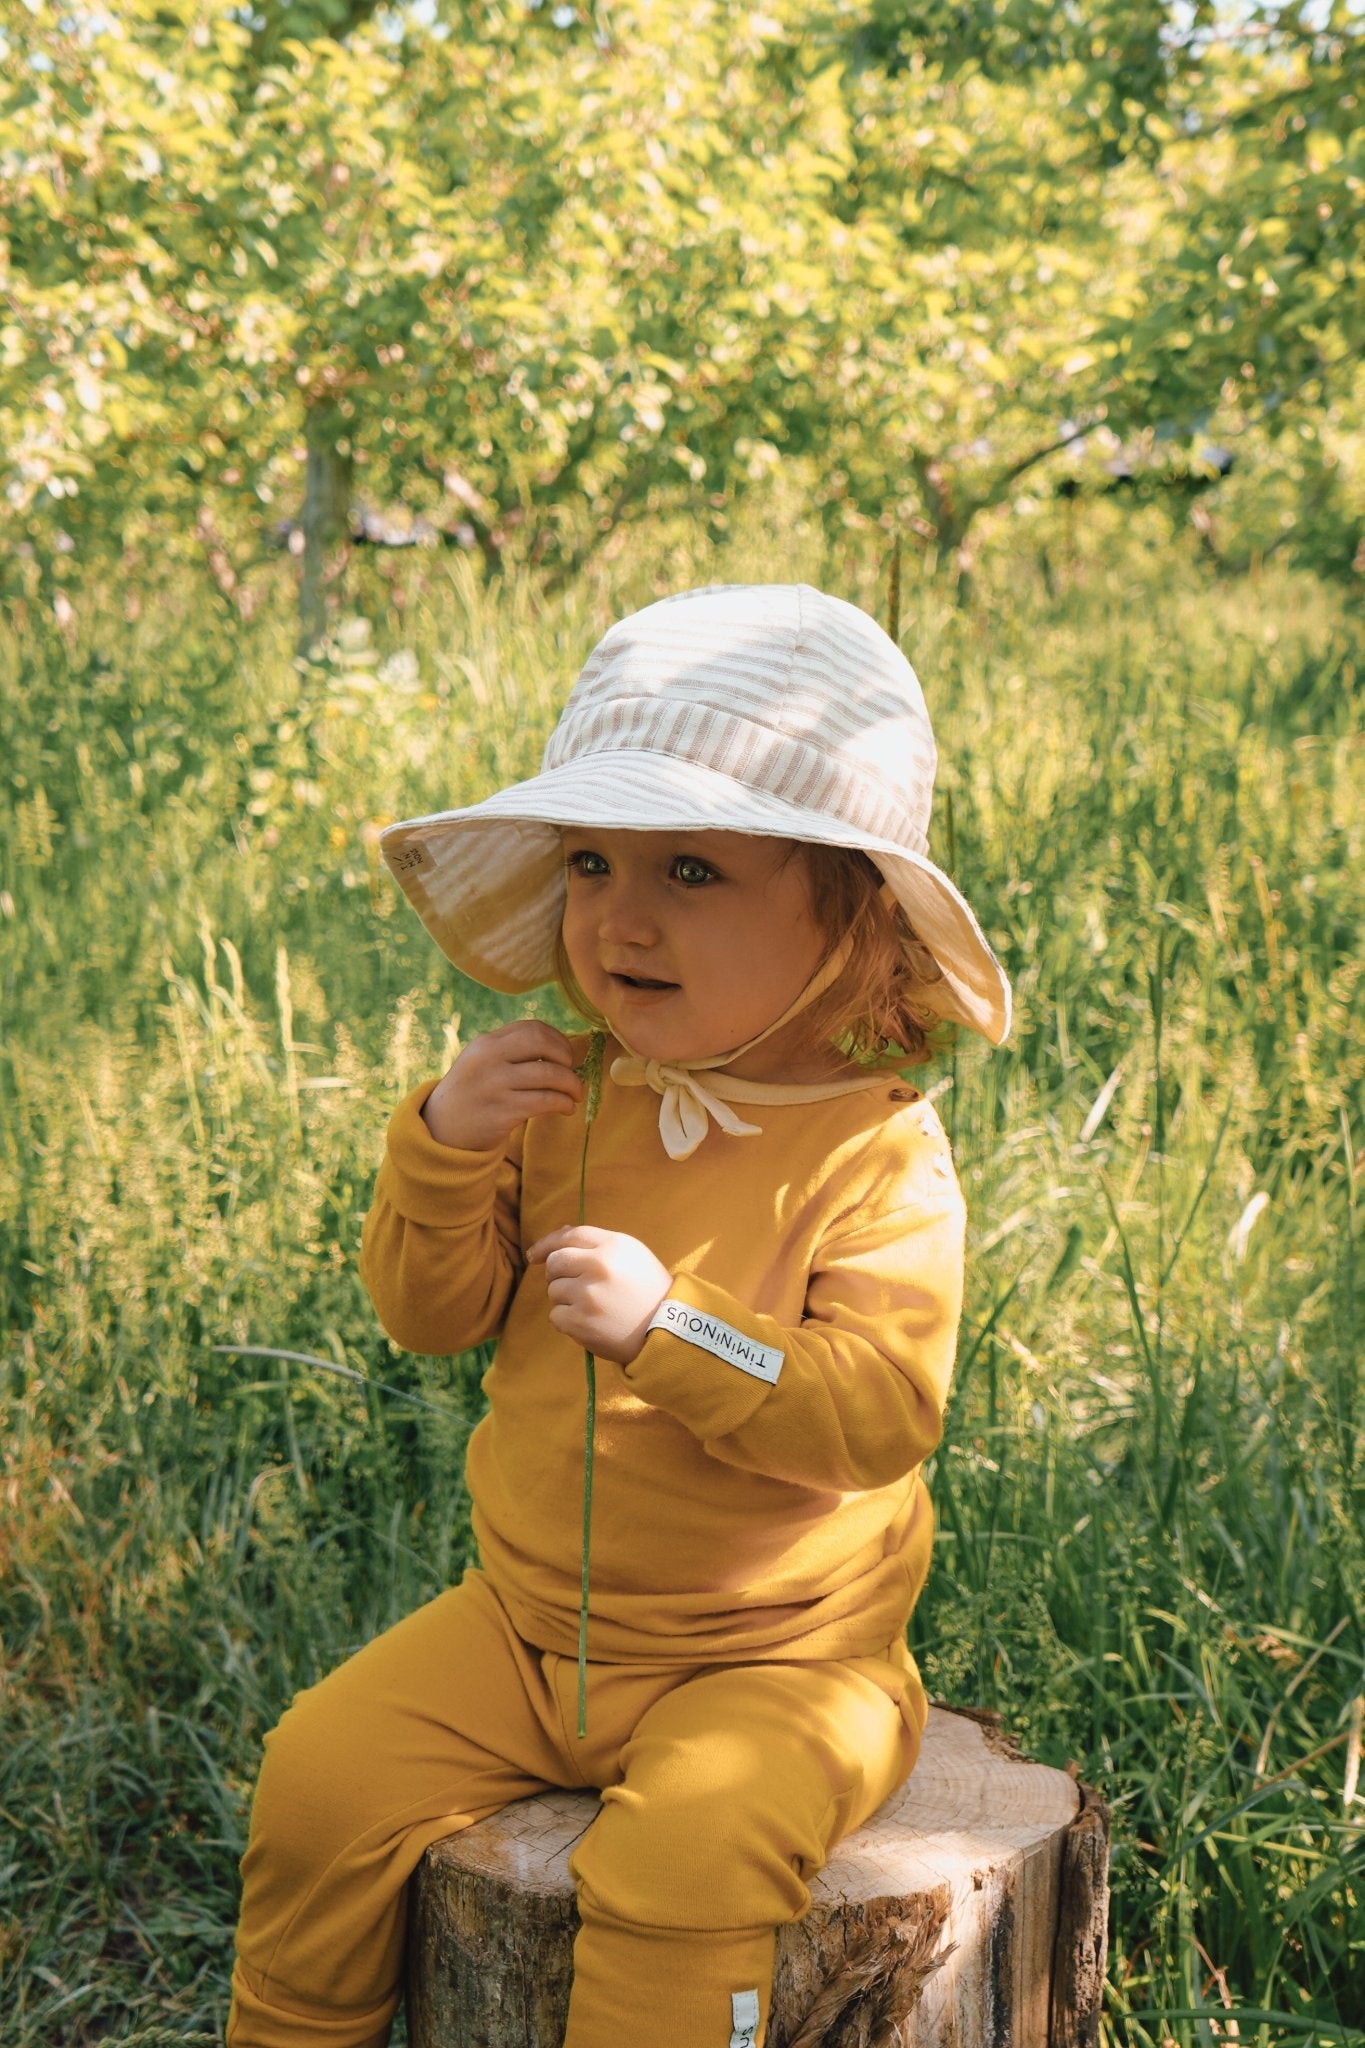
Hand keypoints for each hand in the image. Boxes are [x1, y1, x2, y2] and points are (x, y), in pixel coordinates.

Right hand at [420, 1021, 584, 1150]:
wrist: (442, 1129)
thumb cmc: (472, 1093)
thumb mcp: (481, 1062)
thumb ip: (512, 1051)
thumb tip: (563, 1049)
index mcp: (485, 1043)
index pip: (531, 1028)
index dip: (557, 1039)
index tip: (565, 1054)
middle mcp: (489, 1059)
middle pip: (542, 1043)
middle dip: (566, 1056)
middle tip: (572, 1071)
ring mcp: (495, 1085)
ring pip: (550, 1075)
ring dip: (572, 1084)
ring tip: (576, 1094)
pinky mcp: (503, 1112)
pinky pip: (546, 1101)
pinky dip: (564, 1103)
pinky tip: (567, 1108)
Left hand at [525, 1225, 671, 1365]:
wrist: (668, 1330)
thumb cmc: (648, 1290)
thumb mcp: (632, 1255)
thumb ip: (598, 1244)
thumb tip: (560, 1235)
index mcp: (613, 1245)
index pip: (569, 1236)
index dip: (547, 1243)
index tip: (534, 1255)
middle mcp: (599, 1266)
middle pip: (555, 1263)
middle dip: (555, 1274)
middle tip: (570, 1286)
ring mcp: (588, 1295)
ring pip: (554, 1291)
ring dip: (565, 1300)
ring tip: (592, 1308)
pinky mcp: (581, 1322)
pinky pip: (556, 1316)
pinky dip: (567, 1321)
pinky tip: (589, 1323)